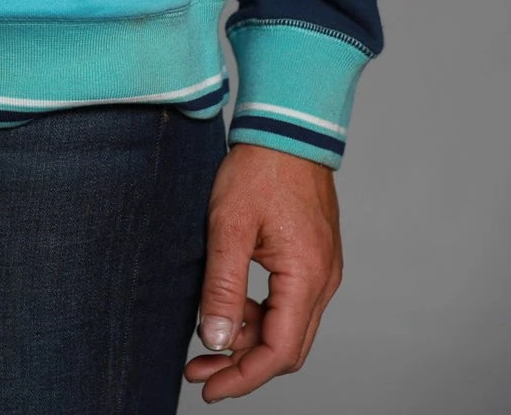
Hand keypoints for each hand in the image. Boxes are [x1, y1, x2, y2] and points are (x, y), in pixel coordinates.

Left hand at [184, 143, 342, 402]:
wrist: (285, 131)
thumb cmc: (258, 172)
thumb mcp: (228, 229)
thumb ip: (222, 287)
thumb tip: (215, 340)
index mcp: (307, 278)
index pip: (279, 351)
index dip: (242, 377)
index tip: (207, 388)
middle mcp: (322, 282)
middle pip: (286, 348)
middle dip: (241, 366)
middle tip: (197, 371)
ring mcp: (320, 272)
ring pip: (286, 327)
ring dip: (246, 340)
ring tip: (202, 342)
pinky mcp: (310, 260)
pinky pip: (286, 304)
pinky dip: (256, 315)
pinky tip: (225, 310)